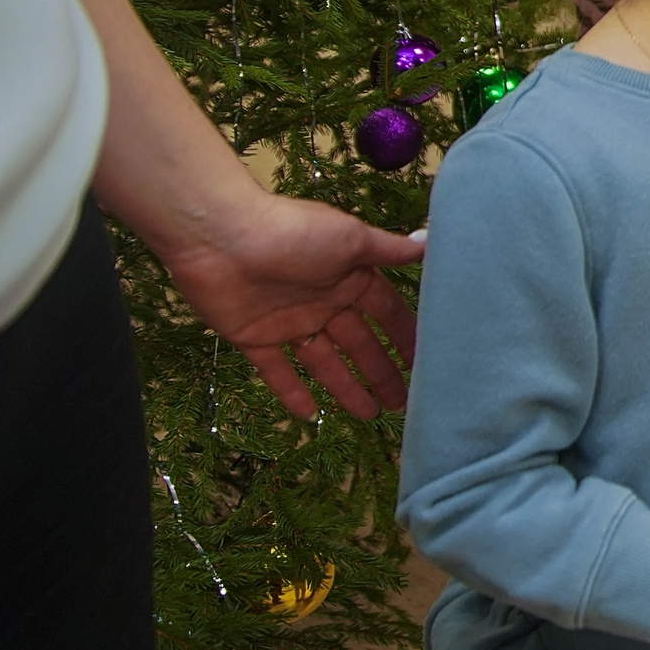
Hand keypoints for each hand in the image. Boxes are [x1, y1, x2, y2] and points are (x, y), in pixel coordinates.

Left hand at [154, 186, 423, 420]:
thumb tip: (429, 242)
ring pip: (324, 363)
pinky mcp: (254, 339)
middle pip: (359, 343)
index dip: (403, 334)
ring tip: (370, 416)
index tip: (425, 360)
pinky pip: (277, 371)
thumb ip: (389, 249)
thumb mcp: (351, 238)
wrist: (221, 238)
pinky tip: (308, 417)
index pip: (385, 311)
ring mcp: (289, 322)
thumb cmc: (294, 233)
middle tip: (403, 402)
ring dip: (346, 388)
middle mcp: (323, 301)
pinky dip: (291, 393)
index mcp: (349, 276)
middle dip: (381, 371)